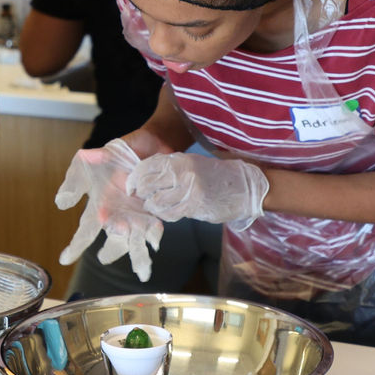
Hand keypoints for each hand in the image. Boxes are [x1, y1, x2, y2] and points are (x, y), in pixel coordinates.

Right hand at [55, 138, 164, 281]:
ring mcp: (137, 216)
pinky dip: (154, 236)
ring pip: (135, 242)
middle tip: (104, 258)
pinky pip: (154, 229)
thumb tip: (61, 202)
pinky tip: (154, 242)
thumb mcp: (92, 159)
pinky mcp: (155, 212)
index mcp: (100, 206)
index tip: (64, 258)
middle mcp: (118, 215)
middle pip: (113, 241)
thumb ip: (77, 178)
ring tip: (141, 270)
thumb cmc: (118, 154)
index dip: (76, 245)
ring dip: (137, 256)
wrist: (151, 144)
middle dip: (110, 252)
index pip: (85, 230)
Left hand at [126, 153, 268, 230]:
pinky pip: (170, 214)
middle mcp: (183, 173)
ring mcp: (189, 191)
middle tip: (140, 197)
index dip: (134, 178)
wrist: (245, 185)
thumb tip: (147, 178)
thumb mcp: (192, 164)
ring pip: (157, 202)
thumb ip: (171, 169)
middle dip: (140, 193)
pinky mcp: (195, 207)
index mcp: (180, 160)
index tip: (130, 186)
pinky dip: (164, 215)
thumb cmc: (216, 175)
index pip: (147, 166)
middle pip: (148, 184)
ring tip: (153, 206)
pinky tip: (166, 213)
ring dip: (151, 206)